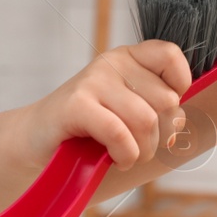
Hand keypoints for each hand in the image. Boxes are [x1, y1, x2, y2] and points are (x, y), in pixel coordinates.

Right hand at [18, 40, 192, 170]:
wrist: (36, 142)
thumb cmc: (91, 131)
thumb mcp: (129, 110)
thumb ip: (158, 107)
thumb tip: (180, 120)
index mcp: (129, 57)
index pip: (171, 56)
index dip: (179, 87)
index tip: (163, 113)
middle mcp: (112, 62)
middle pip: (166, 100)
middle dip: (160, 135)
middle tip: (138, 146)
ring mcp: (93, 80)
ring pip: (146, 120)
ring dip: (142, 150)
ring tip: (125, 155)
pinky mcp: (76, 104)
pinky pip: (120, 133)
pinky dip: (125, 154)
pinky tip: (115, 159)